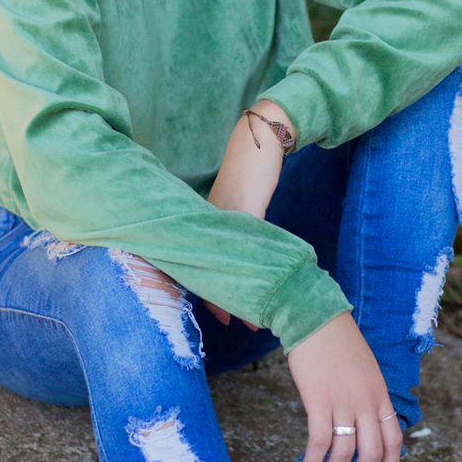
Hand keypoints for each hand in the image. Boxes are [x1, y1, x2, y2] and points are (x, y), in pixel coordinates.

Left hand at [205, 100, 292, 326]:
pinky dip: (255, 271)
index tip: (212, 312)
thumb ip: (236, 220)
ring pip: (226, 263)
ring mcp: (226, 215)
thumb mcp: (239, 198)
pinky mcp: (245, 209)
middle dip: (218, 299)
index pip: (199, 260)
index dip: (206, 288)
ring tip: (246, 319)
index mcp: (205, 218)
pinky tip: (262, 286)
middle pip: (208, 267)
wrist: (260, 137)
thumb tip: (241, 244)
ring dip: (236, 292)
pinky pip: (248, 248)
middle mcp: (209, 219)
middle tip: (224, 324)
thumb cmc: (250, 167)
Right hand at [287, 312, 402, 461]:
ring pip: (345, 454)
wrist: (316, 320)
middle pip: (372, 454)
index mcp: (380, 396)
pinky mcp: (319, 401)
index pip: (394, 441)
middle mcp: (367, 403)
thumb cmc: (337, 344)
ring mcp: (344, 403)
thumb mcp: (364, 372)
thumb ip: (365, 399)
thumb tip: (358, 428)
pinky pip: (320, 442)